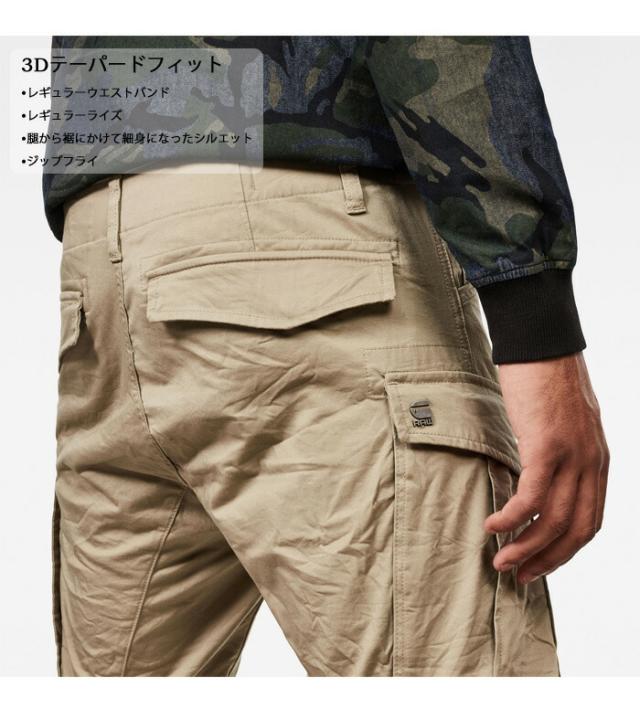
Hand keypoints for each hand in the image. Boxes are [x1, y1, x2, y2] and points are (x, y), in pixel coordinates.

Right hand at [484, 352, 608, 584]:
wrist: (542, 341)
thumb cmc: (546, 377)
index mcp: (597, 460)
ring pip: (552, 520)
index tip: (539, 565)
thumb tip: (537, 477)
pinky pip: (530, 495)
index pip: (589, 522)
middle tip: (517, 575)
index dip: (565, 552)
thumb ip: (559, 453)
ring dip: (525, 546)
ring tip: (500, 560)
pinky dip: (511, 517)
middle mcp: (592, 463)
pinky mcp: (547, 445)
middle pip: (575, 530)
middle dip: (546, 560)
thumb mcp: (563, 422)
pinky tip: (492, 525)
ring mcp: (572, 455)